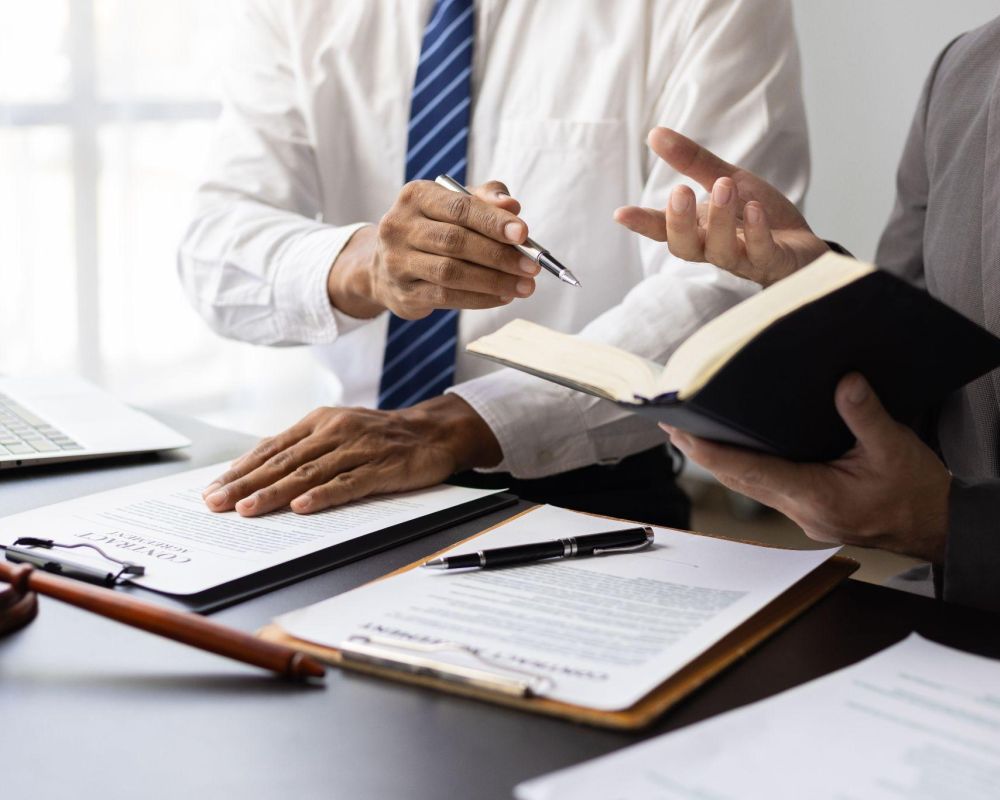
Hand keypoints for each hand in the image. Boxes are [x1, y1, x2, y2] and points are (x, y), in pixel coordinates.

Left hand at [201, 395, 501, 515]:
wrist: (434, 432)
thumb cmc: (381, 437)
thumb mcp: (339, 432)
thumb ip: (304, 448)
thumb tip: (259, 469)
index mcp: (320, 421)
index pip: (272, 448)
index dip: (241, 469)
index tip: (214, 489)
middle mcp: (335, 431)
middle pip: (283, 461)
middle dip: (246, 484)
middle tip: (217, 503)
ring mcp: (358, 448)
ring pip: (309, 473)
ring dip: (275, 493)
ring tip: (248, 510)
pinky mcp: (382, 467)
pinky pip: (348, 483)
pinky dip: (323, 495)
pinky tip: (302, 506)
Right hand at [327, 180, 540, 318]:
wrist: (384, 266)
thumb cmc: (431, 229)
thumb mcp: (453, 205)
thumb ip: (485, 200)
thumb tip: (513, 205)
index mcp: (415, 196)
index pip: (459, 207)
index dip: (493, 221)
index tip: (523, 233)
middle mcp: (399, 226)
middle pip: (455, 241)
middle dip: (499, 255)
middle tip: (531, 266)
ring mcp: (397, 262)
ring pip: (451, 273)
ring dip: (494, 280)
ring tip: (524, 286)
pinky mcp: (403, 293)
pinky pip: (446, 297)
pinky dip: (480, 299)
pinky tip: (503, 297)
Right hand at [614, 128, 829, 285]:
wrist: (803, 247)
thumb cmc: (759, 218)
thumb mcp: (728, 180)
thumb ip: (693, 162)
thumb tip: (654, 133)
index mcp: (698, 229)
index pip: (663, 229)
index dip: (643, 223)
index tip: (621, 214)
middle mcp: (713, 248)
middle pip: (685, 247)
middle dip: (679, 222)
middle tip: (679, 192)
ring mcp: (742, 259)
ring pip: (720, 251)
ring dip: (720, 219)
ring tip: (725, 186)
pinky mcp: (772, 263)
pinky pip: (760, 253)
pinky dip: (756, 232)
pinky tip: (755, 209)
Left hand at [662, 374, 950, 562]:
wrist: (936, 526)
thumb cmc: (918, 493)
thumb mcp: (896, 449)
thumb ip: (867, 416)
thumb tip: (844, 382)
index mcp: (817, 497)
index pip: (748, 472)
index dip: (709, 450)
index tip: (680, 430)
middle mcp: (801, 510)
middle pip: (738, 479)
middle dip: (702, 450)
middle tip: (671, 421)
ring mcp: (802, 513)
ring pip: (747, 485)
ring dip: (719, 459)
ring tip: (690, 429)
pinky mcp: (808, 509)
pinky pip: (765, 486)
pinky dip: (744, 466)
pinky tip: (734, 446)